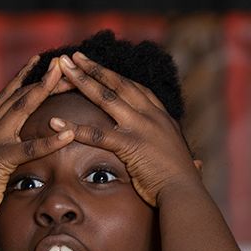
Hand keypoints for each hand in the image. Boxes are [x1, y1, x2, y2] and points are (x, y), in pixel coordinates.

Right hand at [0, 56, 75, 227]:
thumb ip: (5, 149)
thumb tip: (16, 145)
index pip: (11, 96)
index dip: (25, 77)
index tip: (40, 60)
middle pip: (20, 94)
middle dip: (41, 76)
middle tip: (60, 61)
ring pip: (22, 108)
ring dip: (43, 90)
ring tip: (63, 77)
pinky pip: (29, 149)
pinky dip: (50, 141)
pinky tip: (69, 134)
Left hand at [53, 51, 198, 206]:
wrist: (185, 194)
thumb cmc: (184, 183)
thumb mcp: (186, 162)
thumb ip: (183, 157)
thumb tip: (196, 164)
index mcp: (162, 117)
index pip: (135, 88)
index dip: (114, 75)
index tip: (97, 66)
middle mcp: (152, 116)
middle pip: (118, 84)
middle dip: (93, 68)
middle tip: (72, 56)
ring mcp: (141, 128)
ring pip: (106, 98)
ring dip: (82, 81)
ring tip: (62, 71)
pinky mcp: (131, 145)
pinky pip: (97, 134)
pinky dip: (73, 128)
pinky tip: (54, 123)